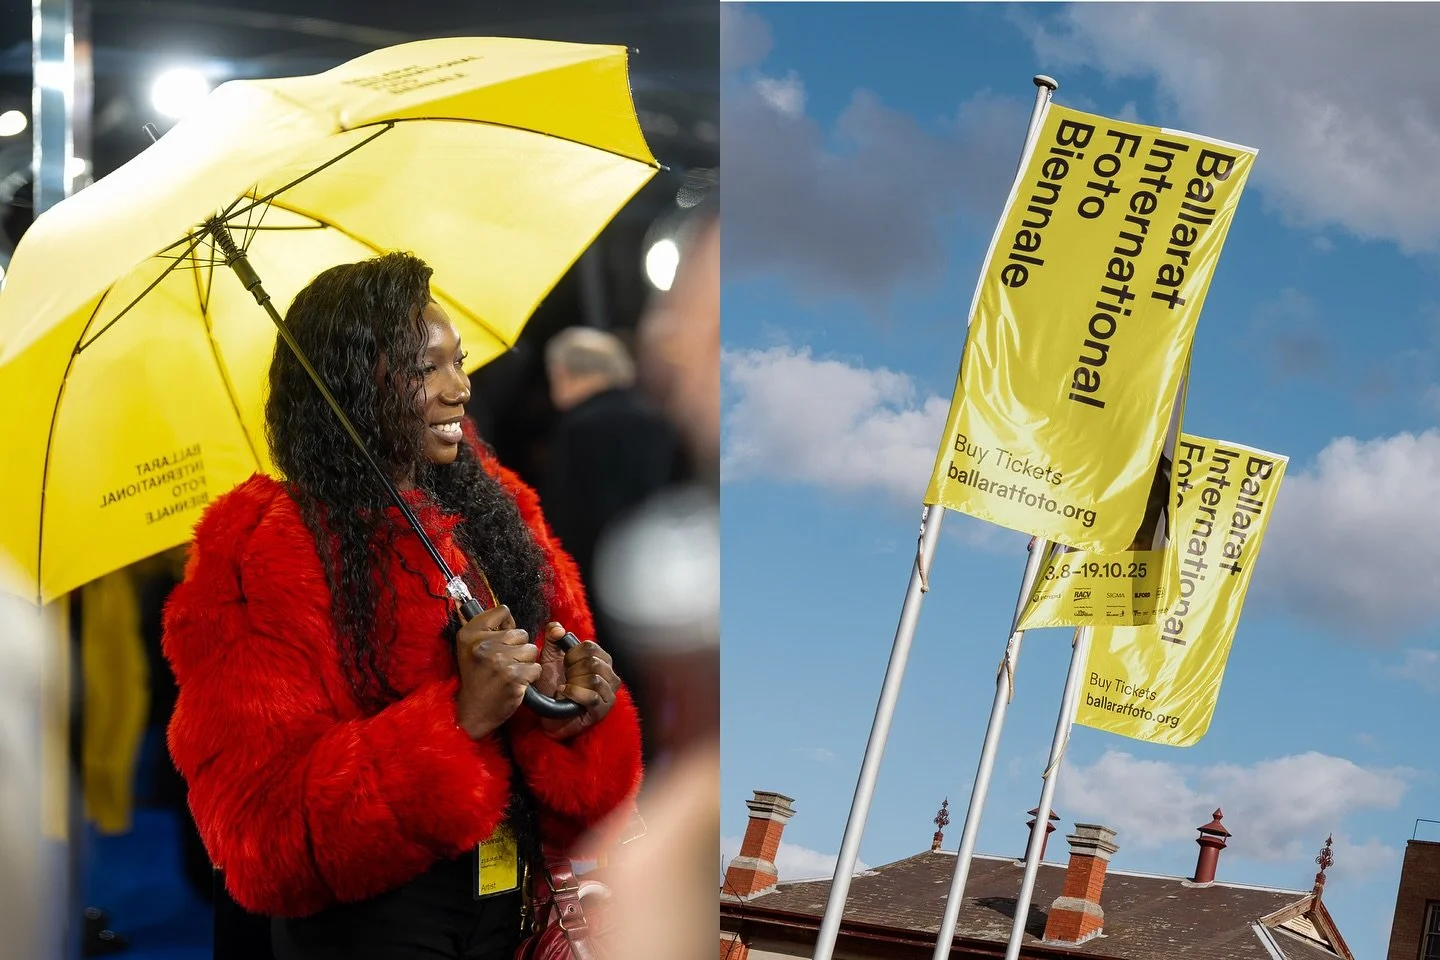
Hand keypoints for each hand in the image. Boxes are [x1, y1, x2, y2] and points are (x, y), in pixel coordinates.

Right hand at [454, 604, 540, 739]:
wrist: (474, 711)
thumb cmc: (477, 678)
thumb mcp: (471, 648)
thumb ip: (487, 628)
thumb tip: (505, 611)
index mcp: (469, 634)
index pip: (502, 611)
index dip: (506, 626)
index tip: (498, 641)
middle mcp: (482, 645)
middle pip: (521, 633)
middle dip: (517, 648)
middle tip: (502, 664)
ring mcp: (498, 661)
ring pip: (531, 650)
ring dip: (525, 663)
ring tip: (508, 673)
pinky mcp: (513, 677)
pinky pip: (535, 668)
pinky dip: (530, 677)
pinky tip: (515, 683)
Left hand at [535, 623, 619, 739]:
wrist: (547, 713)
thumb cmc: (552, 685)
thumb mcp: (549, 657)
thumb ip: (552, 638)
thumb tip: (558, 628)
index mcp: (601, 660)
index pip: (591, 647)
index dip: (572, 654)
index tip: (564, 663)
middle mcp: (610, 675)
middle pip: (593, 662)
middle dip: (572, 670)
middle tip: (565, 677)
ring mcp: (609, 694)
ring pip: (594, 679)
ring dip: (573, 683)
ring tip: (566, 687)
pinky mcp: (603, 710)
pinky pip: (591, 696)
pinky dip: (574, 693)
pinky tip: (564, 694)